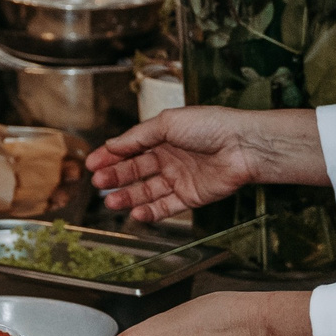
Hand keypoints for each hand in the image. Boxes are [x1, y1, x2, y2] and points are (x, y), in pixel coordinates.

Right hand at [85, 106, 326, 223]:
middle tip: (98, 183)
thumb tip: (112, 145)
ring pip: (147, 191)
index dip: (110, 156)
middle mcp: (170, 157)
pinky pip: (166, 207)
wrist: (243, 146)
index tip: (92, 164)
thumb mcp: (167, 123)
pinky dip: (150, 211)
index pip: (130, 148)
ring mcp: (180, 178)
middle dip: (116, 177)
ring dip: (128, 196)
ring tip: (111, 202)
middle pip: (136, 170)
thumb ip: (138, 137)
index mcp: (163, 136)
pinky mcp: (191, 197)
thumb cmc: (211, 126)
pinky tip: (136, 212)